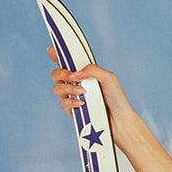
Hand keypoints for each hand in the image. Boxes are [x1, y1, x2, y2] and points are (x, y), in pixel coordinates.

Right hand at [47, 45, 171, 171]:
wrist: (120, 121)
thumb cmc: (117, 99)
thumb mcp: (109, 79)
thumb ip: (93, 70)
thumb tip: (76, 72)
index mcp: (84, 74)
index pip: (66, 62)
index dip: (57, 55)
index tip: (51, 50)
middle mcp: (76, 84)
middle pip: (56, 74)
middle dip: (61, 73)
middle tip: (73, 76)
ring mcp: (73, 98)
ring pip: (57, 88)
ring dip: (67, 87)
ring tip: (83, 93)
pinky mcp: (73, 111)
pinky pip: (63, 103)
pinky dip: (70, 102)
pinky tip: (81, 103)